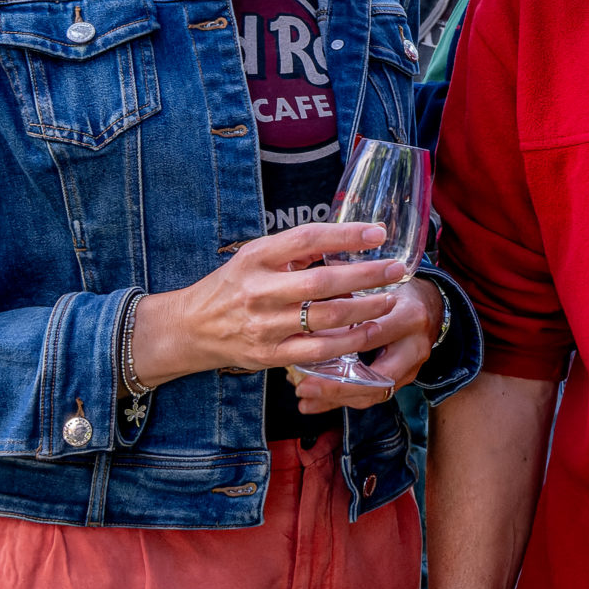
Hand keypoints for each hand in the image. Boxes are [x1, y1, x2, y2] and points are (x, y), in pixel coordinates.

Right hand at [131, 222, 406, 389]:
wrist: (190, 328)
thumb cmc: (232, 286)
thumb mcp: (254, 256)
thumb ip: (295, 250)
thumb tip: (347, 238)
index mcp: (256, 257)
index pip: (306, 239)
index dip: (346, 234)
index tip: (378, 233)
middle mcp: (259, 291)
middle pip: (323, 281)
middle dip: (367, 275)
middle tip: (397, 268)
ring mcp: (264, 326)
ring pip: (327, 318)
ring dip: (366, 309)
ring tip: (390, 299)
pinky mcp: (269, 355)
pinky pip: (318, 350)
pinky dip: (348, 341)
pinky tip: (367, 330)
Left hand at [291, 278, 442, 411]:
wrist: (432, 305)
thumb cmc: (398, 292)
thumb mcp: (378, 287)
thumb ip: (348, 300)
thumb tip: (307, 314)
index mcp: (408, 317)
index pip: (372, 337)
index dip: (339, 348)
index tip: (308, 351)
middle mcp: (414, 346)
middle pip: (377, 378)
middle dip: (337, 388)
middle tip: (304, 388)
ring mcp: (412, 367)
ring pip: (375, 393)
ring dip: (337, 400)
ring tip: (305, 399)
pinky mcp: (404, 380)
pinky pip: (373, 396)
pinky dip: (343, 401)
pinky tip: (316, 403)